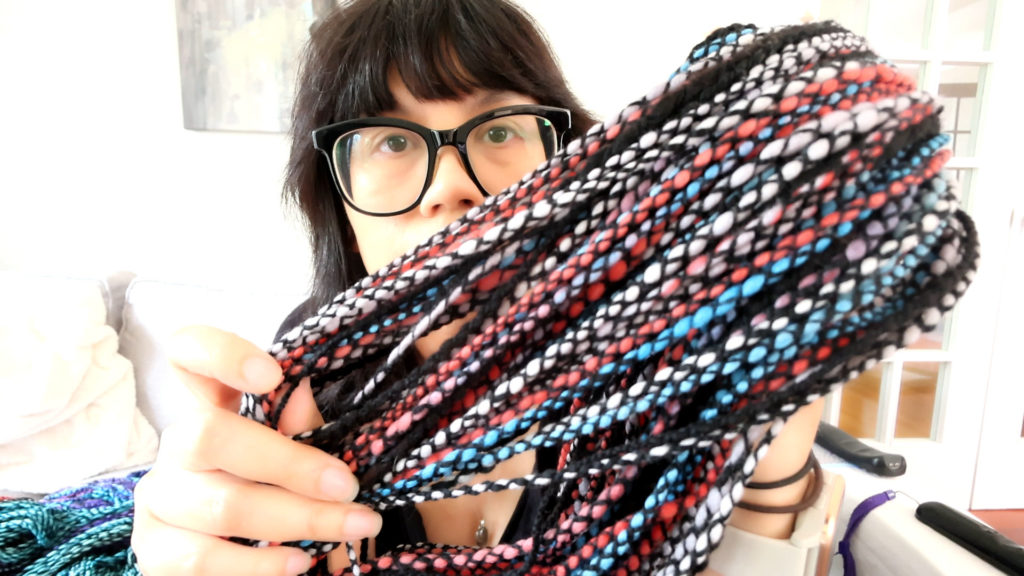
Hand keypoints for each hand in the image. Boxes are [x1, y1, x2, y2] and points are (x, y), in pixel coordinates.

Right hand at [131, 326, 381, 575]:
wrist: (247, 563)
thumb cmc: (283, 490)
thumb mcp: (300, 451)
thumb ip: (304, 427)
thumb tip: (306, 397)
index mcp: (211, 407)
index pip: (189, 355)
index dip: (220, 354)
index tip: (272, 374)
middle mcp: (177, 446)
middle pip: (210, 436)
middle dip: (290, 464)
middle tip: (348, 486)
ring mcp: (160, 499)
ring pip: (221, 505)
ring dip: (298, 518)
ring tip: (350, 526)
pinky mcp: (156, 552)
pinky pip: (203, 561)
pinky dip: (259, 565)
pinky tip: (299, 562)